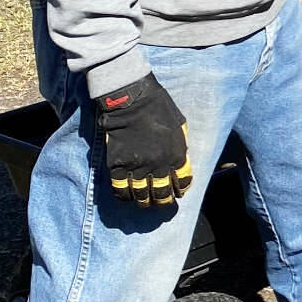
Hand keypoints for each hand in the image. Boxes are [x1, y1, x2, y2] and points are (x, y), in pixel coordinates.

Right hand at [93, 74, 192, 206]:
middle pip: (162, 194)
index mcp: (177, 155)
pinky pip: (120, 189)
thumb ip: (180, 145)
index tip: (178, 192)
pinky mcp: (118, 166)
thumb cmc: (158, 107)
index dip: (181, 189)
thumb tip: (179, 159)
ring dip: (144, 202)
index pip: (183, 182)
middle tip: (161, 203)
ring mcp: (138, 167)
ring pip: (141, 195)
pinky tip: (126, 196)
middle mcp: (159, 165)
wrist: (131, 99)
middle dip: (163, 201)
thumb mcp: (179, 125)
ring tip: (144, 202)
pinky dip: (124, 196)